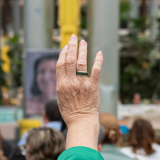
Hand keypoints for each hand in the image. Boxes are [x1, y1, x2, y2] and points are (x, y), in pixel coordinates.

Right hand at [55, 34, 102, 149]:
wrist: (81, 122)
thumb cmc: (71, 112)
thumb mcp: (60, 98)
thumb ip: (62, 84)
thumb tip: (63, 73)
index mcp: (61, 85)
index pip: (60, 64)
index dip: (63, 53)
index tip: (66, 46)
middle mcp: (70, 83)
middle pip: (70, 60)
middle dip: (72, 46)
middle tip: (74, 37)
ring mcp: (82, 84)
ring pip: (81, 62)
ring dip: (82, 50)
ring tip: (84, 42)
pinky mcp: (93, 87)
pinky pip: (96, 71)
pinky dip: (98, 60)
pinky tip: (99, 53)